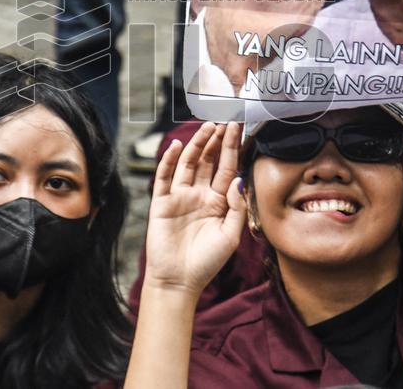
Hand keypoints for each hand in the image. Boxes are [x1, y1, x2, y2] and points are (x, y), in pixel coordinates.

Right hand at [144, 122, 245, 295]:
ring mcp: (180, 197)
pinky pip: (165, 177)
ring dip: (197, 144)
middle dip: (215, 141)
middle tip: (223, 120)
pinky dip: (170, 160)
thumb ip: (237, 207)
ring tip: (207, 126)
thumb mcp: (230, 235)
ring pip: (189, 164)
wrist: (179, 281)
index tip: (238, 128)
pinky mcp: (162, 202)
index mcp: (218, 202)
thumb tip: (239, 179)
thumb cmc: (207, 262)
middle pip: (208, 161)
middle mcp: (200, 195)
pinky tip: (178, 146)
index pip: (227, 169)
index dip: (231, 149)